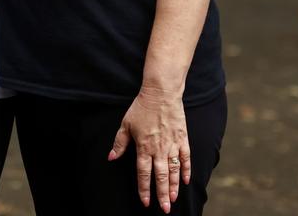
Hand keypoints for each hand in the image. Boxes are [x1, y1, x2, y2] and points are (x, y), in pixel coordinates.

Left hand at [108, 86, 190, 213]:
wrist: (161, 94)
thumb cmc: (141, 108)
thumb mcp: (125, 124)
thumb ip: (120, 143)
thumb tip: (111, 157)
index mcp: (143, 146)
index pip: (143, 173)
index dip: (144, 189)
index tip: (145, 202)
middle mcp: (159, 149)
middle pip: (161, 176)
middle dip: (162, 194)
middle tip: (164, 209)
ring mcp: (173, 145)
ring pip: (174, 170)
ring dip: (174, 186)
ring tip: (174, 199)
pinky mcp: (183, 139)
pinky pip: (186, 158)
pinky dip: (186, 170)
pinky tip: (186, 181)